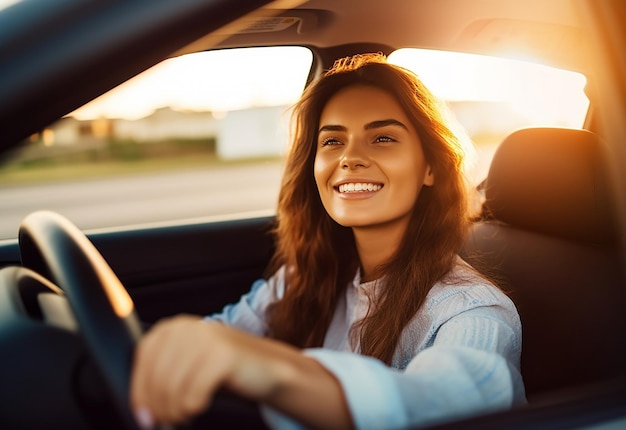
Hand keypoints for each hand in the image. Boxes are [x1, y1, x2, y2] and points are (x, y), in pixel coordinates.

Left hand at [130, 314, 353, 428]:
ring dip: (176, 411)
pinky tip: (201, 405)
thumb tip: (140, 408)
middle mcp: (187, 327)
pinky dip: (193, 407)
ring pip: (170, 389)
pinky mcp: (222, 355)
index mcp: (172, 327)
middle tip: (170, 420)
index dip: (140, 392)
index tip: (146, 415)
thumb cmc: (224, 372)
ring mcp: (206, 338)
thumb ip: (160, 378)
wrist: (269, 369)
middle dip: (159, 408)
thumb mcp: (186, 368)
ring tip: (186, 413)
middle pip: (155, 378)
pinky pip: (192, 395)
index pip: (142, 361)